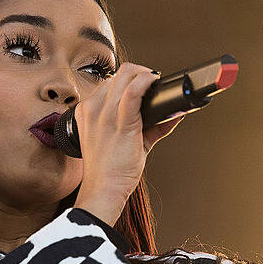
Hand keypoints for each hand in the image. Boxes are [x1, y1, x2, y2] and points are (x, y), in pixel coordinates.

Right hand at [73, 61, 185, 205]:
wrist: (103, 189)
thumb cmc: (110, 170)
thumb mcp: (124, 142)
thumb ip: (151, 126)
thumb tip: (175, 115)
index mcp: (87, 111)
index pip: (110, 82)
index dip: (130, 80)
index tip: (144, 87)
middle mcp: (93, 108)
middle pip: (119, 74)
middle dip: (141, 74)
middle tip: (154, 85)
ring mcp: (104, 114)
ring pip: (127, 76)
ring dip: (146, 76)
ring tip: (156, 86)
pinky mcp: (119, 123)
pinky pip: (134, 91)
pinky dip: (148, 82)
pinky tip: (155, 84)